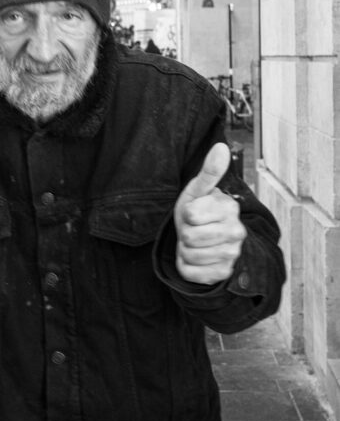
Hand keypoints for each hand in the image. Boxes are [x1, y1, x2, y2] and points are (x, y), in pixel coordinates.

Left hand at [174, 143, 245, 284]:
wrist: (202, 241)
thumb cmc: (197, 212)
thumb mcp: (197, 191)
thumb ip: (208, 172)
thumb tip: (221, 147)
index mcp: (229, 208)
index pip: (190, 215)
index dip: (186, 214)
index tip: (194, 213)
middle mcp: (237, 231)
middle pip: (190, 236)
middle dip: (184, 233)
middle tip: (193, 230)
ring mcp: (232, 254)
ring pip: (190, 255)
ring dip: (185, 250)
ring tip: (195, 244)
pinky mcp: (223, 273)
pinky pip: (192, 272)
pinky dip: (187, 267)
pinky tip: (197, 259)